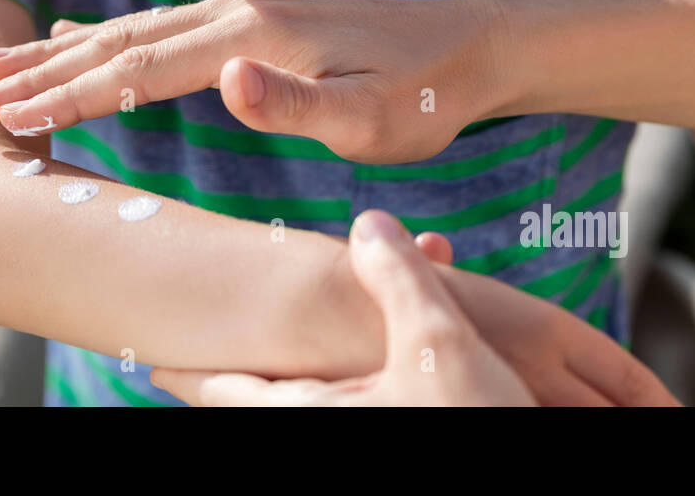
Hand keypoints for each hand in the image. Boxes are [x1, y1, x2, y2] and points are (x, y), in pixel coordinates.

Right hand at [0, 0, 505, 163]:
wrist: (469, 46)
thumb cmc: (425, 96)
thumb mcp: (373, 118)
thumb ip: (295, 100)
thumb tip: (222, 78)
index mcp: (255, 37)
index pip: (144, 67)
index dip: (74, 92)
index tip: (13, 112)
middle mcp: (240, 8)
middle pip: (125, 39)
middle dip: (48, 68)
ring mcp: (246, 5)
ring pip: (138, 27)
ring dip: (71, 49)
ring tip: (12, 64)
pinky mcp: (255, 15)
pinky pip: (165, 24)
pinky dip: (113, 35)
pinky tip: (87, 37)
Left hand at [149, 211, 535, 405]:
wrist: (552, 474)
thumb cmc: (475, 425)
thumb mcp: (437, 343)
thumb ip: (398, 277)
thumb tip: (369, 224)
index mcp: (307, 416)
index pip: (217, 389)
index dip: (179, 365)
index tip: (141, 352)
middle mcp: (324, 432)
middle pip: (262, 391)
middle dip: (257, 341)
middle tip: (213, 330)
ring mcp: (363, 433)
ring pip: (327, 384)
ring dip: (332, 335)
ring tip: (361, 292)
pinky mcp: (402, 431)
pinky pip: (370, 391)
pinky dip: (375, 353)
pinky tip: (420, 323)